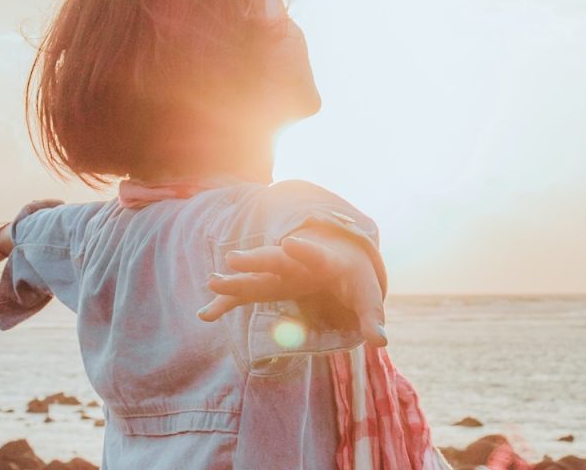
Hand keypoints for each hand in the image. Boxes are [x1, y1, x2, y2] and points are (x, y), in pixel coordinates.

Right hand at [203, 233, 387, 346]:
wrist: (340, 255)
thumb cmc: (355, 277)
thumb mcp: (367, 295)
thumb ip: (372, 318)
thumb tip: (380, 342)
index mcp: (325, 261)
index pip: (315, 255)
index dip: (305, 250)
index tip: (290, 243)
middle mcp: (298, 263)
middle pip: (275, 260)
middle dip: (256, 259)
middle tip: (232, 259)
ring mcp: (281, 273)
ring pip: (255, 275)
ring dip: (235, 280)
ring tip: (212, 282)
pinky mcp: (270, 286)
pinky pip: (246, 294)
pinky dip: (227, 302)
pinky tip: (206, 314)